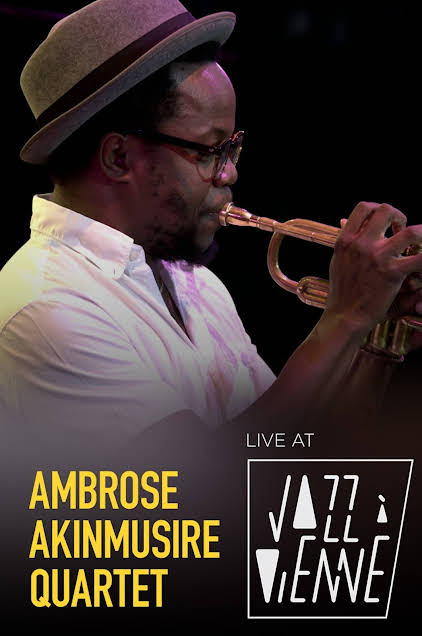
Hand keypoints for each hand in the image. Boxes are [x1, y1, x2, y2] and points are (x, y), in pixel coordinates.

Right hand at [325, 201, 421, 334]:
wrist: (345, 316)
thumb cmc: (342, 293)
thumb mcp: (337, 261)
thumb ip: (347, 243)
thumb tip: (346, 224)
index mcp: (345, 240)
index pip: (364, 207)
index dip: (378, 209)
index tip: (383, 222)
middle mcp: (361, 244)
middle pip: (386, 211)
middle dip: (399, 216)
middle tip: (400, 230)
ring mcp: (378, 257)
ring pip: (411, 231)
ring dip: (421, 233)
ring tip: (419, 242)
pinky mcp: (392, 273)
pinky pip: (420, 258)